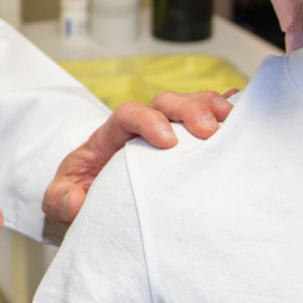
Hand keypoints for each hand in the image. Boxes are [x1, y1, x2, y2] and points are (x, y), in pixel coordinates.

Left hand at [41, 88, 234, 225]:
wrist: (88, 190)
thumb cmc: (78, 189)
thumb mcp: (58, 197)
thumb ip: (59, 198)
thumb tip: (74, 200)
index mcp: (110, 136)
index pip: (129, 114)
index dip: (148, 120)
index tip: (167, 142)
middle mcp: (141, 125)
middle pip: (165, 102)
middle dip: (188, 109)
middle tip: (209, 129)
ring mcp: (165, 129)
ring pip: (189, 103)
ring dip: (211, 107)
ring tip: (233, 120)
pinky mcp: (183, 139)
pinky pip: (205, 115)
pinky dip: (224, 110)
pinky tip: (243, 111)